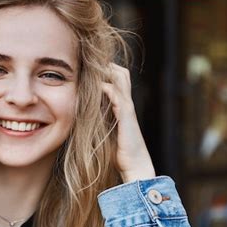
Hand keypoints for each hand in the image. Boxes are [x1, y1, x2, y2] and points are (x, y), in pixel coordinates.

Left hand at [101, 63, 155, 182]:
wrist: (136, 165)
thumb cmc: (122, 151)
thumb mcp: (110, 131)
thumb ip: (104, 121)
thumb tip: (90, 115)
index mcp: (123, 107)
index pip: (119, 80)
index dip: (108, 71)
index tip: (91, 67)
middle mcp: (127, 104)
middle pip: (123, 74)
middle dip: (108, 65)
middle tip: (91, 61)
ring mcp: (128, 109)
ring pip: (122, 80)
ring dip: (108, 71)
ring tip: (94, 65)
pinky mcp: (127, 116)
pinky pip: (118, 96)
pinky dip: (108, 88)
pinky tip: (97, 85)